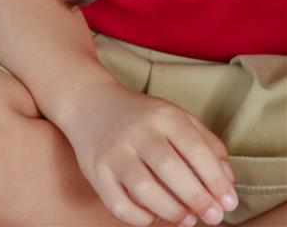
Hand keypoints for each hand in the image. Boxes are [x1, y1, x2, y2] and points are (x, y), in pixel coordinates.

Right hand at [57, 84, 238, 226]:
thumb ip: (207, 145)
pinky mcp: (95, 171)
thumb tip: (227, 182)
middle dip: (197, 199)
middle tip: (213, 217)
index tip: (229, 202)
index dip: (216, 180)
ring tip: (187, 220)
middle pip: (169, 169)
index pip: (195, 149)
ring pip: (143, 188)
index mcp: (162, 116)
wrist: (89, 103)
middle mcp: (136, 131)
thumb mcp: (177, 117)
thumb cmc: (142, 116)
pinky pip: (117, 203)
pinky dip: (139, 217)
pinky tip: (153, 216)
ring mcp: (112, 152)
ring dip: (171, 210)